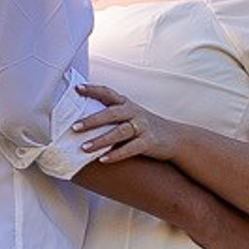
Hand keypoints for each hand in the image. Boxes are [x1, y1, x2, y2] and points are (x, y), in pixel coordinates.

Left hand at [76, 82, 190, 165]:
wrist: (174, 138)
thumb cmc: (144, 127)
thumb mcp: (129, 115)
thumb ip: (110, 114)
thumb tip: (80, 118)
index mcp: (127, 104)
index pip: (108, 93)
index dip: (93, 90)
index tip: (76, 89)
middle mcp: (134, 112)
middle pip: (111, 113)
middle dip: (92, 120)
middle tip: (74, 127)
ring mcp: (142, 127)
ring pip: (120, 132)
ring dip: (101, 140)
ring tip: (84, 147)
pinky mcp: (149, 142)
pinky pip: (131, 148)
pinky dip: (116, 154)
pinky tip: (102, 159)